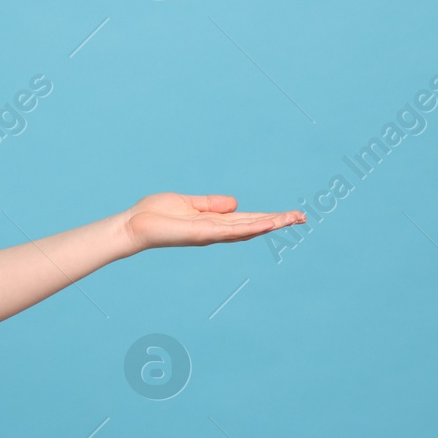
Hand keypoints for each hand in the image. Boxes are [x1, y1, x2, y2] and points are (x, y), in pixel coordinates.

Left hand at [122, 192, 305, 251]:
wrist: (134, 224)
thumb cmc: (156, 214)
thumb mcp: (189, 203)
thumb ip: (211, 203)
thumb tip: (235, 203)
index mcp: (214, 222)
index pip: (247, 220)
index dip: (268, 217)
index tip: (289, 214)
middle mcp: (216, 231)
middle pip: (253, 226)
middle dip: (277, 222)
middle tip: (303, 217)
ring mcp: (210, 234)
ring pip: (247, 229)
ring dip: (270, 224)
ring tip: (293, 218)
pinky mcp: (201, 233)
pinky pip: (229, 230)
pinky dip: (249, 227)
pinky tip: (266, 223)